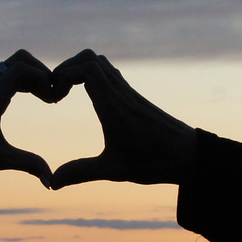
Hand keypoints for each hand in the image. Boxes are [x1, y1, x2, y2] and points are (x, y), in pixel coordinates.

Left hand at [0, 49, 67, 185]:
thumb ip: (27, 165)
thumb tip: (51, 182)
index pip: (21, 70)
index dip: (42, 78)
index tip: (52, 100)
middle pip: (20, 59)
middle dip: (41, 72)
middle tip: (51, 95)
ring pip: (15, 63)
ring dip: (33, 75)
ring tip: (45, 97)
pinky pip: (9, 71)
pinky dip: (24, 78)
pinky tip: (34, 96)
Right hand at [50, 50, 197, 187]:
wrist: (189, 156)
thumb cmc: (154, 163)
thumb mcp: (113, 171)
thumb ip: (80, 173)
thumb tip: (52, 183)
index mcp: (114, 107)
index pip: (86, 69)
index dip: (63, 74)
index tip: (54, 96)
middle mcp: (121, 94)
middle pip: (90, 58)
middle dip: (67, 68)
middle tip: (56, 92)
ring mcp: (129, 93)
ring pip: (101, 63)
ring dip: (80, 70)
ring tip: (67, 94)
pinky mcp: (134, 97)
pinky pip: (110, 74)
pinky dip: (92, 77)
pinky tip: (87, 98)